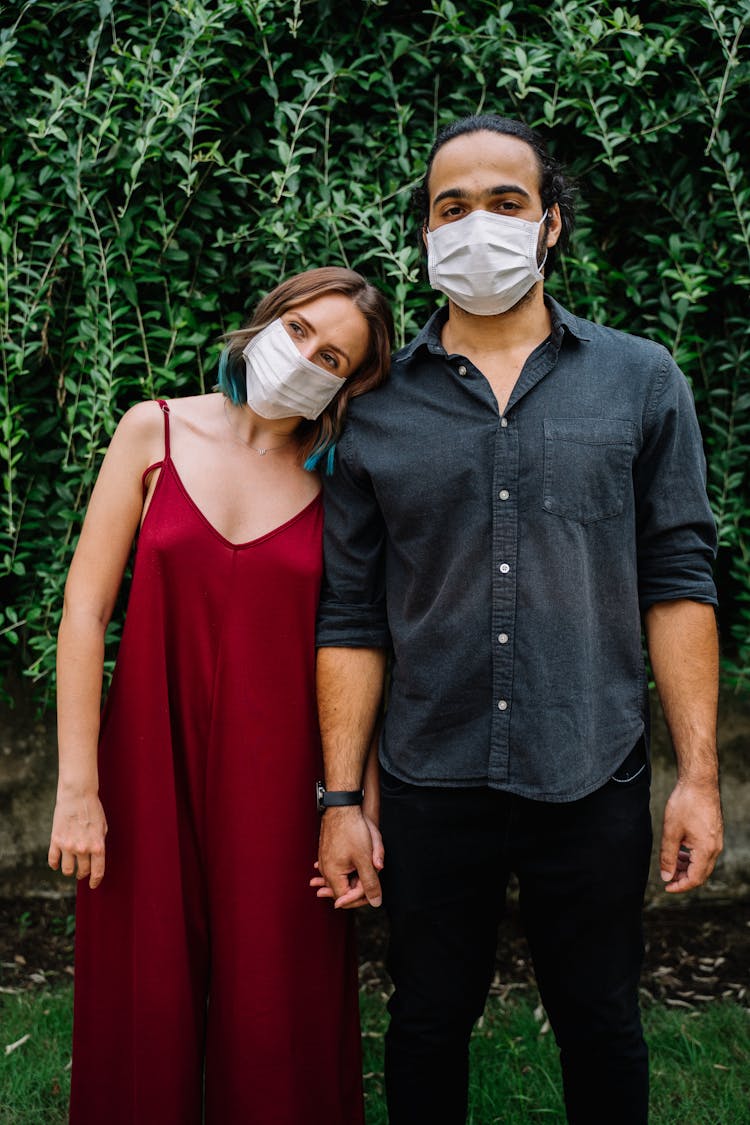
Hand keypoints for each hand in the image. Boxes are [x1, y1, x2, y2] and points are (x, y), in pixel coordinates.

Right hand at [48, 792, 106, 888]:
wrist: (78, 795)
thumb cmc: (93, 809)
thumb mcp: (103, 827)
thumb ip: (99, 844)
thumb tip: (95, 858)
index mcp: (97, 846)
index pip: (97, 871)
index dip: (95, 881)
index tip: (93, 885)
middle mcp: (83, 849)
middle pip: (82, 871)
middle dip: (82, 874)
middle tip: (82, 872)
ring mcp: (68, 846)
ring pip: (66, 870)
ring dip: (69, 871)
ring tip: (70, 868)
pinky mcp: (55, 840)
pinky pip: (53, 860)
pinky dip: (54, 864)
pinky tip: (56, 864)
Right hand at [316, 806, 382, 908]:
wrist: (342, 807)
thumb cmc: (352, 830)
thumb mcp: (365, 859)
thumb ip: (371, 882)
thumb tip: (376, 902)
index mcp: (332, 874)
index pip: (345, 899)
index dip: (362, 898)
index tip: (374, 894)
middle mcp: (325, 870)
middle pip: (342, 889)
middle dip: (357, 889)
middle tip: (371, 890)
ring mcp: (324, 860)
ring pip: (339, 877)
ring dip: (351, 881)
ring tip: (360, 886)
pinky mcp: (327, 852)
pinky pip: (335, 867)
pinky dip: (344, 871)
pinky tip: (348, 872)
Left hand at [660, 778, 722, 893]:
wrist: (699, 782)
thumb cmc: (685, 804)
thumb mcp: (671, 831)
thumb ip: (668, 856)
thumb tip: (666, 877)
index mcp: (706, 850)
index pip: (695, 879)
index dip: (680, 887)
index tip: (666, 887)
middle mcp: (715, 848)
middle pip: (701, 874)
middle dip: (683, 879)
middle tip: (666, 877)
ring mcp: (716, 841)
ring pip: (703, 864)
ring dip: (687, 868)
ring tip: (671, 864)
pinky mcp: (714, 833)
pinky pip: (705, 853)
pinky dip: (692, 857)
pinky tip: (680, 851)